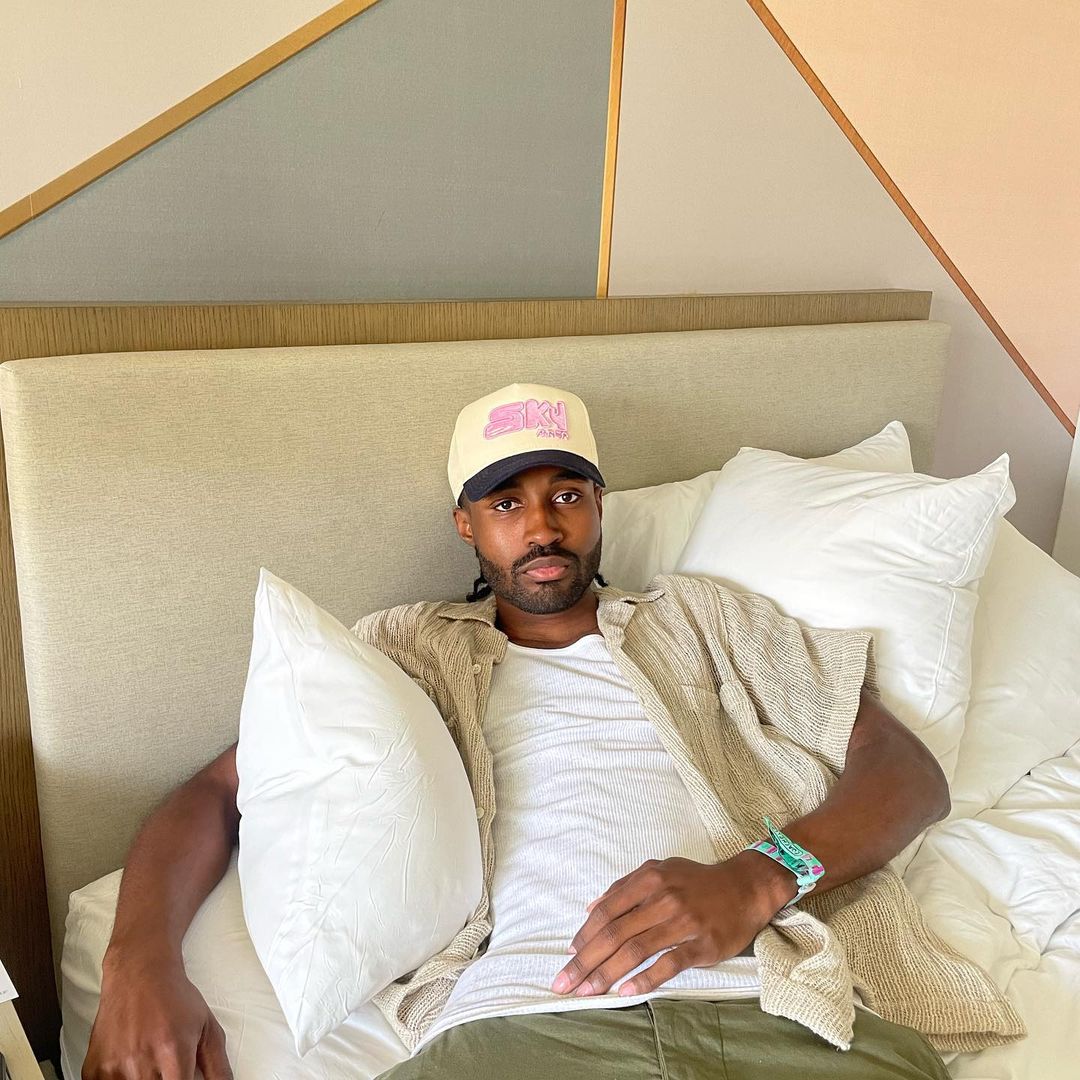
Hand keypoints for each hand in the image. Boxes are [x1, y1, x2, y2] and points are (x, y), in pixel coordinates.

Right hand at [82, 947, 232, 1079]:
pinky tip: (131, 1065)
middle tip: (166, 1066)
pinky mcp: (93, 1069)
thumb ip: (218, 1068)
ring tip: (149, 1060)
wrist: (138, 972)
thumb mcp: (208, 1028)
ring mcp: (114, 1066)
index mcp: (173, 1050)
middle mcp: (141, 1059)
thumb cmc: (175, 998)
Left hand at [550, 851, 795, 997]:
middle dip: (586, 959)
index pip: (608, 910)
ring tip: (588, 991)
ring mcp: (683, 921)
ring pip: (636, 950)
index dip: (585, 934)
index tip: (569, 954)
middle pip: (615, 932)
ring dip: (607, 973)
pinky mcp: (703, 944)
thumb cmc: (696, 881)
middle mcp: (663, 897)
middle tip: (565, 981)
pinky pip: (669, 963)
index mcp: (649, 878)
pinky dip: (645, 978)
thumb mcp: (659, 871)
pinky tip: (627, 991)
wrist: (746, 886)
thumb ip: (624, 888)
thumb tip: (590, 908)